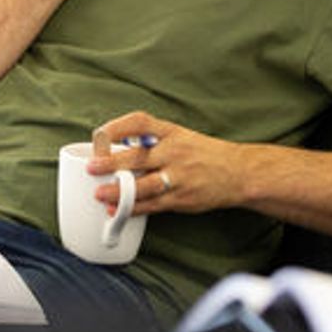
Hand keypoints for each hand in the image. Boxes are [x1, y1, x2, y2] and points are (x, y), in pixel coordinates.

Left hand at [87, 111, 245, 214]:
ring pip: (143, 185)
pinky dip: (133, 209)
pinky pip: (152, 205)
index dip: (118, 127)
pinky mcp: (181, 199)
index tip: (100, 134)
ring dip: (119, 191)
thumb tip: (116, 149)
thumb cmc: (204, 154)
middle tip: (92, 167)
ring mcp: (178, 177)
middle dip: (112, 162)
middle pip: (138, 156)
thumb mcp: (180, 136)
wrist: (239, 173)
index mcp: (172, 132)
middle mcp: (174, 152)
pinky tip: (117, 210)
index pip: (141, 122)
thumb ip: (152, 140)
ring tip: (100, 194)